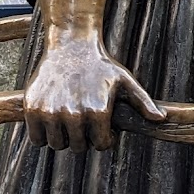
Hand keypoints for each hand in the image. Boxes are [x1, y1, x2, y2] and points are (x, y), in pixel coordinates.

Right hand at [21, 34, 164, 150]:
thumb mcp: (125, 81)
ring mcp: (51, 112)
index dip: (104, 138)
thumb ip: (143, 102)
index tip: (102, 127)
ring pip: (57, 145)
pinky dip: (42, 136)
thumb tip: (160, 119)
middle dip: (84, 139)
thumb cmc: (101, 65)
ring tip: (69, 122)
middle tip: (85, 122)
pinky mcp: (33, 108)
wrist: (71, 45)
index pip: (101, 145)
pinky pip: (36, 139)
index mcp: (98, 111)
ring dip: (63, 138)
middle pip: (78, 148)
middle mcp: (73, 114)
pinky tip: (52, 123)